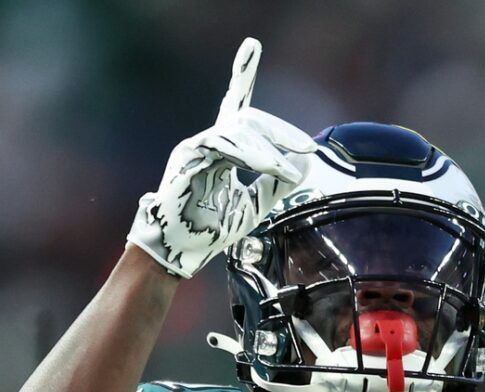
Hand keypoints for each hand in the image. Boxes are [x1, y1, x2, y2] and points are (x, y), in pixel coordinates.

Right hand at [127, 38, 315, 278]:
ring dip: (270, 149)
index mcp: (219, 149)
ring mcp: (195, 147)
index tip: (252, 46)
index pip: (235, 106)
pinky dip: (253, 155)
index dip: (242, 74)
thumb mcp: (253, 205)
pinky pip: (225, 146)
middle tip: (305, 148)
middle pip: (246, 116)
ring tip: (289, 171)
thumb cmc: (209, 231)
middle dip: (279, 130)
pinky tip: (271, 167)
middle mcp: (206, 141)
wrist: (178, 251)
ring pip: (238, 129)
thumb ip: (275, 183)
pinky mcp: (189, 158)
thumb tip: (303, 163)